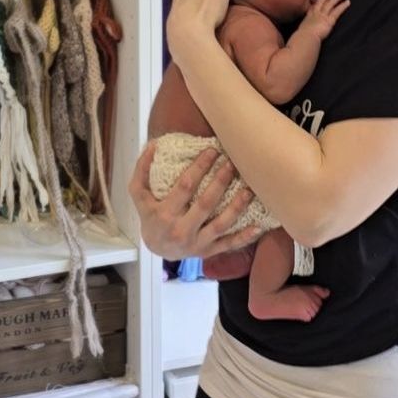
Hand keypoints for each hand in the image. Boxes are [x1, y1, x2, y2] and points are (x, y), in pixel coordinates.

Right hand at [128, 141, 262, 259]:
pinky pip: (228, 245)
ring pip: (220, 224)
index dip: (200, 167)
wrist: (156, 249)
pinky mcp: (207, 252)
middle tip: (232, 163)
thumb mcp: (139, 194)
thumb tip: (153, 145)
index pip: (185, 186)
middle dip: (220, 182)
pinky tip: (258, 226)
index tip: (212, 150)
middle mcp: (181, 230)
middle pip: (205, 204)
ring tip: (249, 189)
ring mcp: (196, 243)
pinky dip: (244, 237)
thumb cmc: (150, 216)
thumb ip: (142, 170)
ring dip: (237, 206)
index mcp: (164, 214)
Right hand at [299, 0, 349, 40]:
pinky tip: (348, 2)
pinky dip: (343, 6)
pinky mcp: (329, 20)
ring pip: (330, 5)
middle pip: (321, 3)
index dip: (314, 3)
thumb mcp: (300, 33)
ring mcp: (322, 16)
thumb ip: (302, 33)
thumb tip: (299, 37)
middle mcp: (315, 15)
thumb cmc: (302, 38)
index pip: (311, 8)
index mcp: (307, 19)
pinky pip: (337, 11)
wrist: (306, 38)